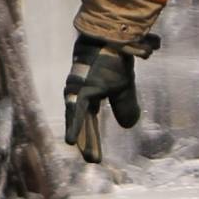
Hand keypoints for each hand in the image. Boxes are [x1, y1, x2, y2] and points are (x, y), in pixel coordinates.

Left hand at [64, 35, 140, 162]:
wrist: (111, 38)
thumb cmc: (115, 59)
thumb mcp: (124, 87)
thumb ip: (125, 105)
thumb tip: (128, 125)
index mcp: (92, 94)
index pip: (90, 119)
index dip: (91, 136)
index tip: (93, 155)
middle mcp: (82, 94)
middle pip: (85, 122)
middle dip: (88, 140)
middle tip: (93, 160)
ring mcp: (79, 91)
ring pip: (79, 120)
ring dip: (82, 138)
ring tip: (84, 155)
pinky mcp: (81, 89)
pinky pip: (77, 111)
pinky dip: (75, 126)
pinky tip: (70, 142)